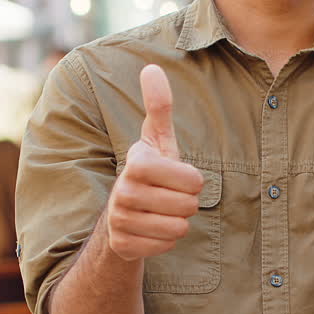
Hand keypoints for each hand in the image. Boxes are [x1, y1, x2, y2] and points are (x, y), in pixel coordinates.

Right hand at [106, 64, 202, 260]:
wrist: (123, 212)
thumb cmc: (150, 171)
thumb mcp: (158, 140)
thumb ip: (159, 106)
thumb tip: (152, 67)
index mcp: (137, 164)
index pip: (194, 180)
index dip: (194, 181)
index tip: (177, 176)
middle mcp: (123, 192)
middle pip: (188, 206)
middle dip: (186, 203)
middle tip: (169, 196)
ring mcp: (120, 221)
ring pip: (178, 228)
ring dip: (177, 222)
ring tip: (161, 211)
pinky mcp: (123, 245)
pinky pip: (166, 246)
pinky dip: (164, 240)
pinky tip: (151, 229)